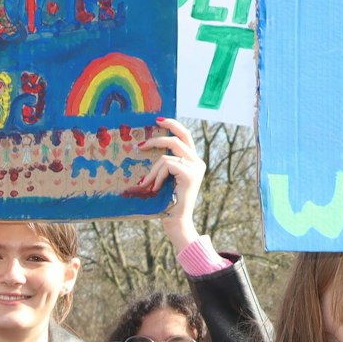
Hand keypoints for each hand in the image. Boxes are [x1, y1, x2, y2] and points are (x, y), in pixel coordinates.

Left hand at [140, 117, 204, 252]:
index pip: (185, 135)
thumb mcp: (166, 177)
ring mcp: (196, 167)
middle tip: (145, 138)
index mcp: (193, 161)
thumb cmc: (167, 201)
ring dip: (153, 169)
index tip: (158, 120)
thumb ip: (164, 163)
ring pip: (167, 154)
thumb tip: (148, 144)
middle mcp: (198, 162)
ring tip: (147, 183)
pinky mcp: (190, 174)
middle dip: (161, 133)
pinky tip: (155, 188)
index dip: (172, 124)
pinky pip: (166, 165)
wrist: (176, 221)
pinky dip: (157, 176)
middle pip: (181, 136)